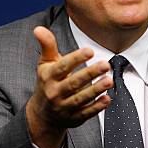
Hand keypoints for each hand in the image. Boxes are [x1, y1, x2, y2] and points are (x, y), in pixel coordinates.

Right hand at [26, 26, 112, 147]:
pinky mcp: (73, 118)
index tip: (90, 51)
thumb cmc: (48, 82)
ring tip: (109, 80)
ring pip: (81, 99)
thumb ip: (47, 46)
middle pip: (73, 83)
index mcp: (49, 77)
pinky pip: (86, 113)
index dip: (76, 59)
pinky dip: (96, 107)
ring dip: (96, 90)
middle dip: (90, 74)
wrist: (42, 114)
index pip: (62, 67)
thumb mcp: (45, 64)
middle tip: (106, 64)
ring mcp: (64, 107)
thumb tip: (38, 28)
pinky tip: (107, 99)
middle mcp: (55, 92)